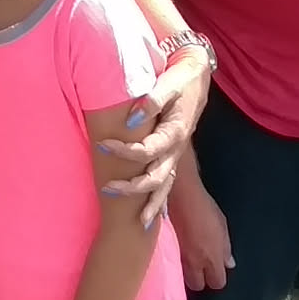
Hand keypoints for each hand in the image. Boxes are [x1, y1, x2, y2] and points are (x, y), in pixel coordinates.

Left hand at [96, 51, 209, 225]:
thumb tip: (133, 118)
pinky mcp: (173, 155)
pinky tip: (153, 216)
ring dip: (151, 204)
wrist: (196, 77)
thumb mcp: (168, 83)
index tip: (102, 145)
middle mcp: (177, 148)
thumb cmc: (180, 79)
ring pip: (165, 186)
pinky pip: (168, 183)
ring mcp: (176, 154)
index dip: (125, 151)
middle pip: (157, 177)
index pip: (148, 149)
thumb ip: (152, 99)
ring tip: (138, 223)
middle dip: (133, 187)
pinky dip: (161, 201)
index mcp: (175, 131)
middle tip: (107, 189)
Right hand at [171, 172, 232, 291]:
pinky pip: (171, 264)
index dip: (215, 277)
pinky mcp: (163, 250)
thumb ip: (225, 248)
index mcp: (212, 258)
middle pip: (197, 285)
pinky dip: (174, 260)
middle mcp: (194, 263)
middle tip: (199, 265)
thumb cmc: (203, 206)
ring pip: (182, 276)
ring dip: (185, 271)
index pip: (217, 282)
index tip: (214, 269)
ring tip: (186, 257)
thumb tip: (229, 264)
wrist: (178, 193)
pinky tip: (174, 250)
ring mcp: (177, 258)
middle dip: (198, 278)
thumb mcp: (222, 225)